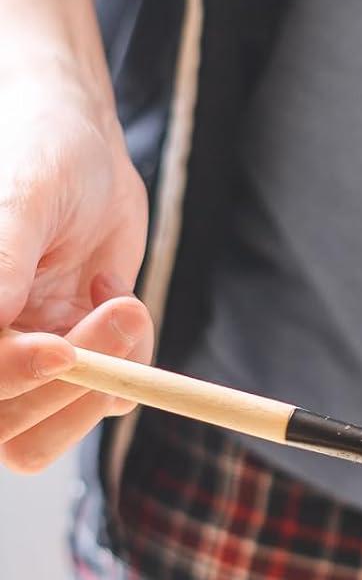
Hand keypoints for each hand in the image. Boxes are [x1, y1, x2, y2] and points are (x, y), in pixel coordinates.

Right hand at [0, 66, 152, 471]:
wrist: (86, 150)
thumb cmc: (40, 157)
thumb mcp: (22, 200)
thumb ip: (3, 261)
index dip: (11, 375)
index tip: (63, 349)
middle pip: (8, 429)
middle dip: (72, 383)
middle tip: (124, 308)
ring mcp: (23, 364)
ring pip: (54, 426)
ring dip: (106, 374)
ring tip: (126, 298)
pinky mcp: (75, 363)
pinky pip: (108, 396)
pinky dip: (130, 357)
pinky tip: (114, 289)